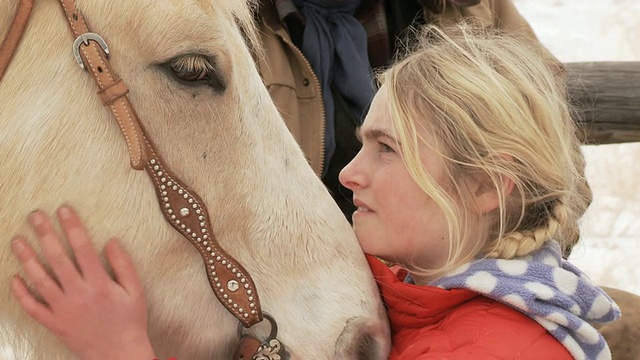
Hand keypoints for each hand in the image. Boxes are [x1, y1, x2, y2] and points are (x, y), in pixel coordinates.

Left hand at [11, 206, 155, 359]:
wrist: (120, 355)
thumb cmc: (131, 322)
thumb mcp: (136, 291)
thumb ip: (123, 265)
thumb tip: (111, 241)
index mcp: (99, 283)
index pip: (82, 247)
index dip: (72, 226)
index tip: (64, 210)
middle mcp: (78, 294)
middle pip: (57, 258)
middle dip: (45, 234)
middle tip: (34, 216)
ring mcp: (63, 309)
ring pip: (40, 280)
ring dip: (27, 258)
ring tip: (17, 240)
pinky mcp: (55, 324)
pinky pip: (33, 308)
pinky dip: (21, 294)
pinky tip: (14, 278)